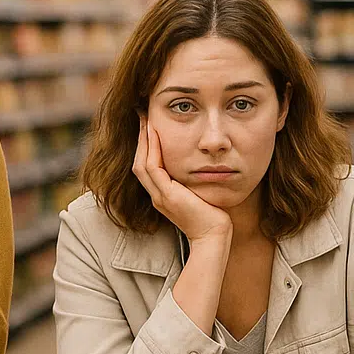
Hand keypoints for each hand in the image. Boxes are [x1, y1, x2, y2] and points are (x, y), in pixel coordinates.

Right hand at [133, 123, 231, 243]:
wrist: (214, 237)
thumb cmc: (213, 217)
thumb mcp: (199, 194)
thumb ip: (194, 181)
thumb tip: (203, 164)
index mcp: (163, 196)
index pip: (147, 167)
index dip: (146, 146)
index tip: (149, 125)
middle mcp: (157, 196)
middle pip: (139, 162)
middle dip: (140, 138)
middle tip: (142, 116)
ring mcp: (160, 196)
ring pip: (142, 163)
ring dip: (142, 140)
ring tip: (145, 119)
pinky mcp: (167, 196)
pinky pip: (153, 168)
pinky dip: (152, 149)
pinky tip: (155, 133)